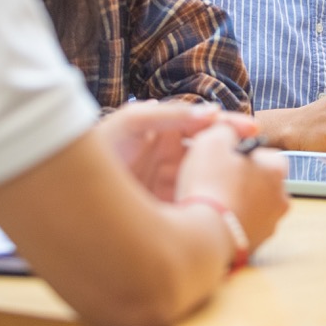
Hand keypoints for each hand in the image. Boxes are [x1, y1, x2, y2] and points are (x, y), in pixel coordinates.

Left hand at [98, 101, 257, 200]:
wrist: (67, 201)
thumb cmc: (95, 156)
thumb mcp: (129, 125)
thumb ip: (168, 115)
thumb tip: (210, 113)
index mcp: (163, 135)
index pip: (204, 126)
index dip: (228, 125)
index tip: (251, 129)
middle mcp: (169, 160)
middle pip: (211, 153)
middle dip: (235, 153)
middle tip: (259, 158)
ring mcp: (169, 187)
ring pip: (207, 178)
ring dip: (227, 178)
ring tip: (248, 180)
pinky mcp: (168, 212)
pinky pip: (196, 204)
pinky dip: (212, 203)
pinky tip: (225, 204)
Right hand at [176, 123, 289, 252]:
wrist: (204, 234)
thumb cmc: (211, 184)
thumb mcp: (212, 140)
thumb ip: (226, 129)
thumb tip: (228, 131)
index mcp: (277, 169)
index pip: (264, 154)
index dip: (241, 154)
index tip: (223, 159)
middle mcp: (281, 198)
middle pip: (260, 182)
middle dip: (242, 180)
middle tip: (215, 180)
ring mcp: (270, 226)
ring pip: (253, 206)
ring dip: (237, 203)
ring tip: (212, 202)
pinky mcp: (256, 246)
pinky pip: (243, 227)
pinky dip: (232, 223)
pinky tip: (213, 220)